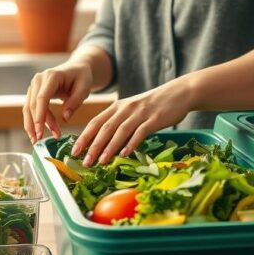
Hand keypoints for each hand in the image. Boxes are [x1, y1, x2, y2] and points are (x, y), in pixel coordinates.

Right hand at [23, 62, 93, 142]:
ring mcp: (34, 85)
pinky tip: (40, 131)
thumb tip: (65, 118)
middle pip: (32, 104)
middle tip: (41, 140)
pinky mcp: (33, 92)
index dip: (39, 115)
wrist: (76, 69)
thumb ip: (75, 102)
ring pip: (28, 108)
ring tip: (39, 139)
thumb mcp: (84, 88)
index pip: (42, 97)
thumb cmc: (81, 77)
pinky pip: (31, 109)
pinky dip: (35, 121)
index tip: (39, 131)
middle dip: (36, 124)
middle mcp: (39, 79)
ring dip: (33, 125)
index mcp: (52, 76)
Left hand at [72, 78, 195, 165]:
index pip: (95, 122)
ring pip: (120, 131)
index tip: (74, 151)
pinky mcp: (154, 118)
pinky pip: (140, 132)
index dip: (84, 137)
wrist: (179, 92)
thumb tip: (105, 144)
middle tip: (84, 162)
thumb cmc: (154, 105)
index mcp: (117, 107)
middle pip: (105, 128)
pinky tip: (124, 154)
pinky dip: (131, 143)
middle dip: (93, 146)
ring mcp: (140, 113)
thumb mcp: (132, 110)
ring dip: (109, 147)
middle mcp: (125, 109)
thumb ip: (120, 123)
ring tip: (101, 161)